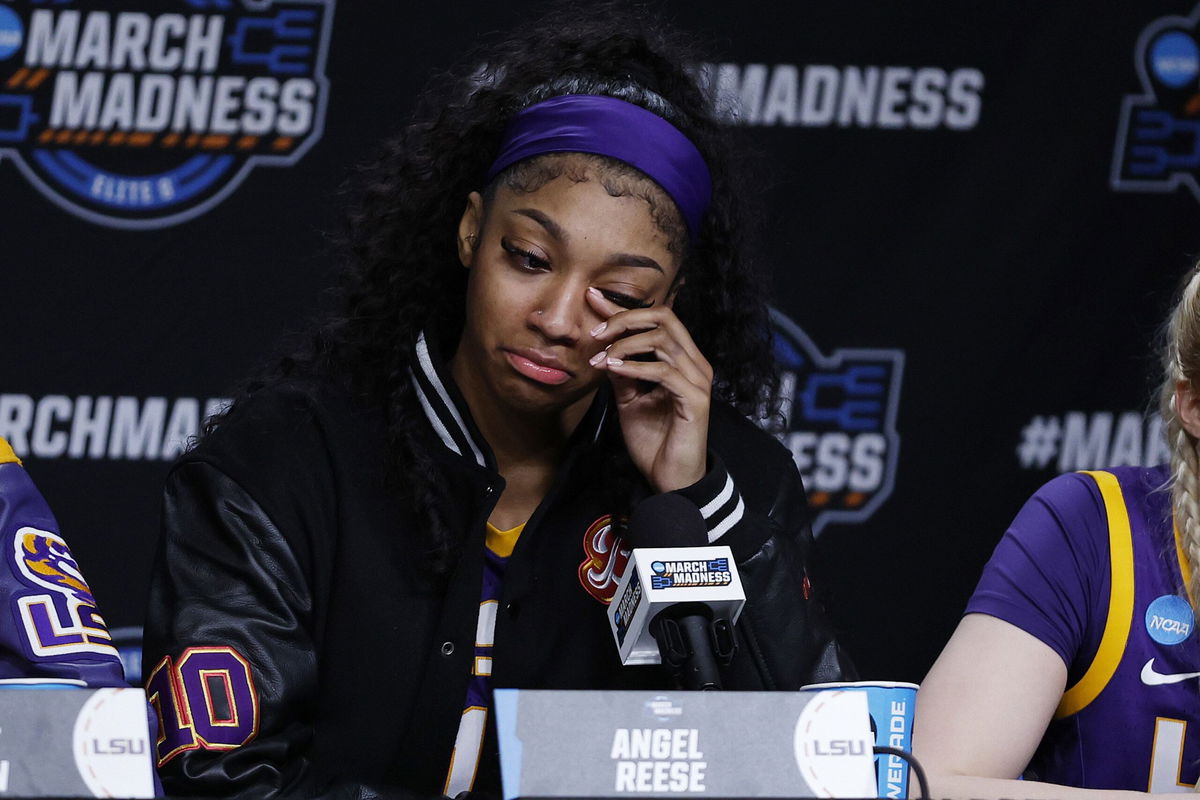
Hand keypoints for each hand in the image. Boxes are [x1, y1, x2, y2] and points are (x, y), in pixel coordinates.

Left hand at [586, 287, 711, 492]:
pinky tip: (614, 370)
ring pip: (663, 340)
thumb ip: (621, 373)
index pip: (657, 319)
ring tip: (602, 358)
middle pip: (665, 318)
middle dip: (626, 319)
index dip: (624, 308)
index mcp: (682, 360)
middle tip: (597, 333)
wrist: (669, 478)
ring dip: (626, 346)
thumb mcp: (629, 400)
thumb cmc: (654, 440)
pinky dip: (636, 367)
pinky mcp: (696, 400)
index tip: (592, 300)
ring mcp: (698, 380)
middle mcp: (695, 364)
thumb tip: (604, 349)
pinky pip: (664, 372)